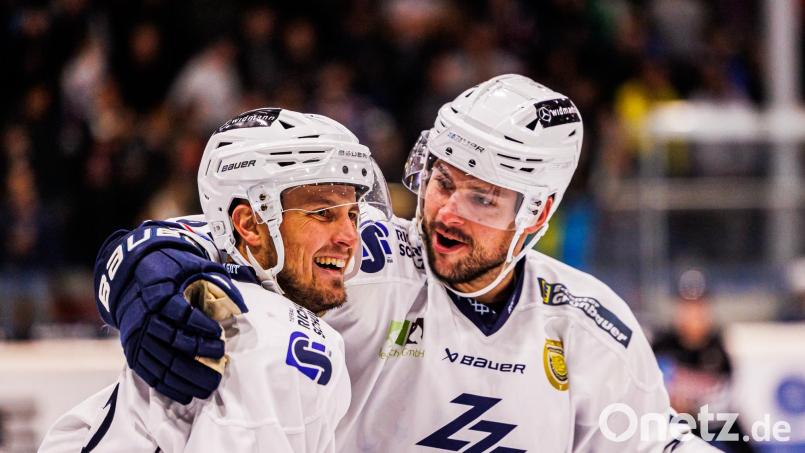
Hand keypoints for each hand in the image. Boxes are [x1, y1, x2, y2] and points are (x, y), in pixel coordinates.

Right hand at [108, 245, 245, 403]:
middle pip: (174, 342)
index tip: (219, 334)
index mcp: (160, 293)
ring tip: (210, 386)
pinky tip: (186, 395)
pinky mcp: (132, 351)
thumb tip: (242, 307)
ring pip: (163, 362)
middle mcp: (146, 317)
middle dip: (200, 355)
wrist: (131, 277)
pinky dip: (168, 387)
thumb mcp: (192, 267)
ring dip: (187, 378)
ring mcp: (137, 337)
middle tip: (222, 362)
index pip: (181, 313)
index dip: (201, 326)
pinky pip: (149, 374)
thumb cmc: (170, 271)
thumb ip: (217, 282)